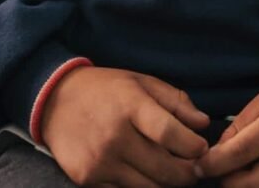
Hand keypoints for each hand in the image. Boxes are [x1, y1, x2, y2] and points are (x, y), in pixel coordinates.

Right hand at [40, 65, 209, 186]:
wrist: (55, 101)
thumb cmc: (105, 89)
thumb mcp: (141, 82)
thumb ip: (175, 101)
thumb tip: (203, 124)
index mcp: (130, 105)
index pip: (170, 134)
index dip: (193, 146)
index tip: (202, 148)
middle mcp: (115, 136)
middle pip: (164, 170)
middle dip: (187, 174)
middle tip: (194, 169)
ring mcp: (100, 161)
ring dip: (166, 184)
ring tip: (172, 172)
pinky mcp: (87, 180)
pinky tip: (145, 175)